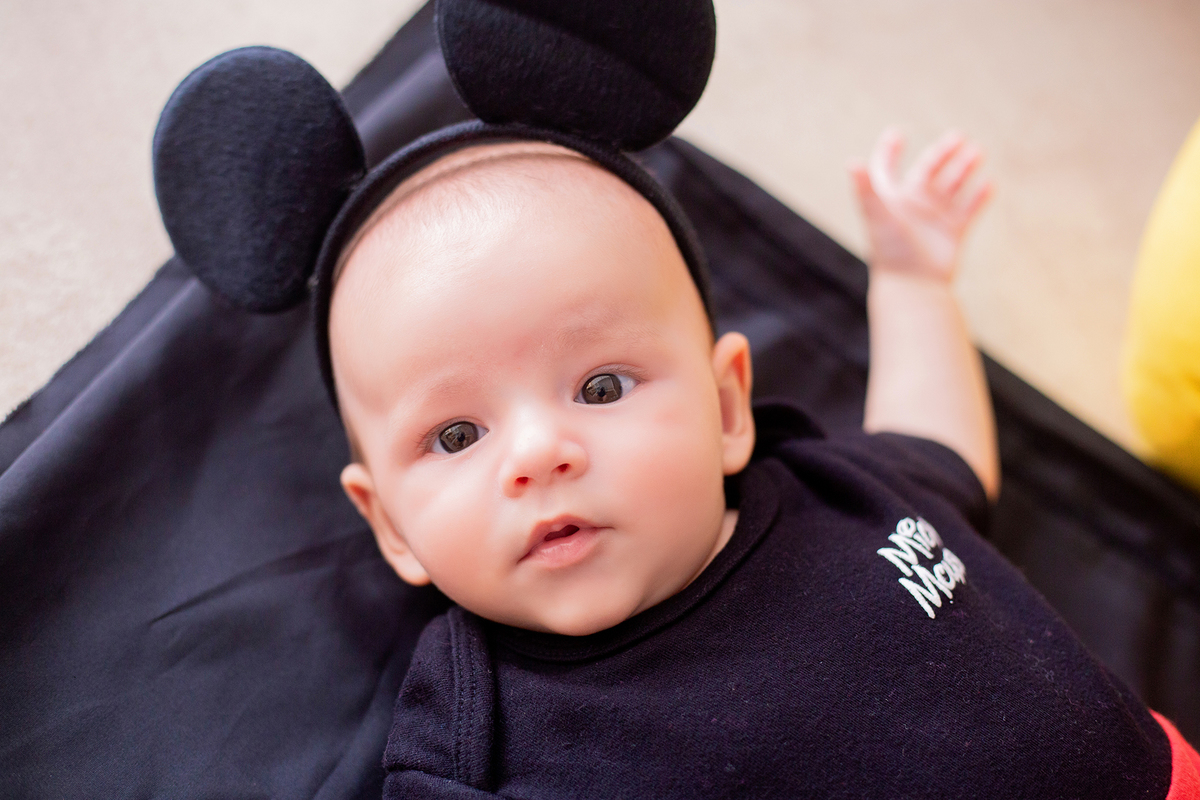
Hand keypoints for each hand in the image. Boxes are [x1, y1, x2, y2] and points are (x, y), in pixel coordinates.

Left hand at [849, 127, 992, 282]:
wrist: (912, 286)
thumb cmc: (891, 251)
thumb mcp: (878, 215)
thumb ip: (866, 188)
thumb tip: (852, 161)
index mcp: (891, 199)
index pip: (886, 169)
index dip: (889, 151)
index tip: (897, 134)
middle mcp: (912, 206)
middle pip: (928, 171)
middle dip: (943, 153)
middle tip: (959, 137)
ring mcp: (934, 219)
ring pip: (952, 186)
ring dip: (964, 169)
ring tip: (978, 151)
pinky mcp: (952, 233)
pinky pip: (969, 210)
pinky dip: (979, 196)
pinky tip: (989, 183)